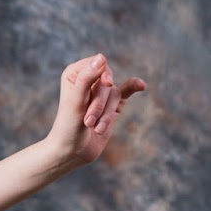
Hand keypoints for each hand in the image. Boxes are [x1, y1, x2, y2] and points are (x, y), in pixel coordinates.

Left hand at [47, 53, 146, 170]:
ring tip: (94, 127)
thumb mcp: (76, 102)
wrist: (72, 152)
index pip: (97, 64)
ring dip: (106, 114)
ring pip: (115, 94)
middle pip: (107, 81)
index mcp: (74, 74)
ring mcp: (102, 93)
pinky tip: (142, 85)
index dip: (103, 75)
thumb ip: (86, 78)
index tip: (107, 84)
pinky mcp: (113, 105)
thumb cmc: (68, 127)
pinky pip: (127, 91)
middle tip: (88, 121)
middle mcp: (88, 80)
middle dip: (100, 103)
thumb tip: (101, 57)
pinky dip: (134, 87)